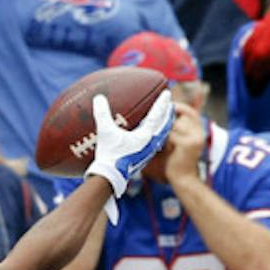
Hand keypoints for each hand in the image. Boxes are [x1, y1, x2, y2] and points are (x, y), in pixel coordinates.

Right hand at [84, 91, 174, 221]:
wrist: (111, 177)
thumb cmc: (110, 154)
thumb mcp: (105, 132)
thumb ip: (102, 113)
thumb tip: (98, 97)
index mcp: (146, 136)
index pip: (157, 115)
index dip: (162, 103)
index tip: (167, 93)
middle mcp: (151, 143)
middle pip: (164, 124)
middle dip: (168, 113)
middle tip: (171, 103)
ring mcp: (149, 150)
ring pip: (162, 134)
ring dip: (164, 123)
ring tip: (166, 116)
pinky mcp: (144, 156)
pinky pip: (156, 141)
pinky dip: (158, 132)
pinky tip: (153, 133)